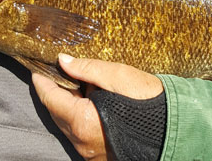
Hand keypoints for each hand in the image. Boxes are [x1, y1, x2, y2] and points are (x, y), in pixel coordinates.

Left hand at [32, 54, 163, 160]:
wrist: (174, 126)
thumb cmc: (147, 99)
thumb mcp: (116, 75)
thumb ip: (86, 68)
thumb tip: (63, 60)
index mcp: (83, 123)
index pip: (51, 99)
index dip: (42, 81)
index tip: (37, 67)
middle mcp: (83, 143)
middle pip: (57, 114)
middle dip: (54, 91)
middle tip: (55, 70)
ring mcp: (91, 153)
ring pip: (69, 125)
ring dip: (67, 104)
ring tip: (73, 82)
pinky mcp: (102, 155)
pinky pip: (81, 134)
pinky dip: (79, 116)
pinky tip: (89, 100)